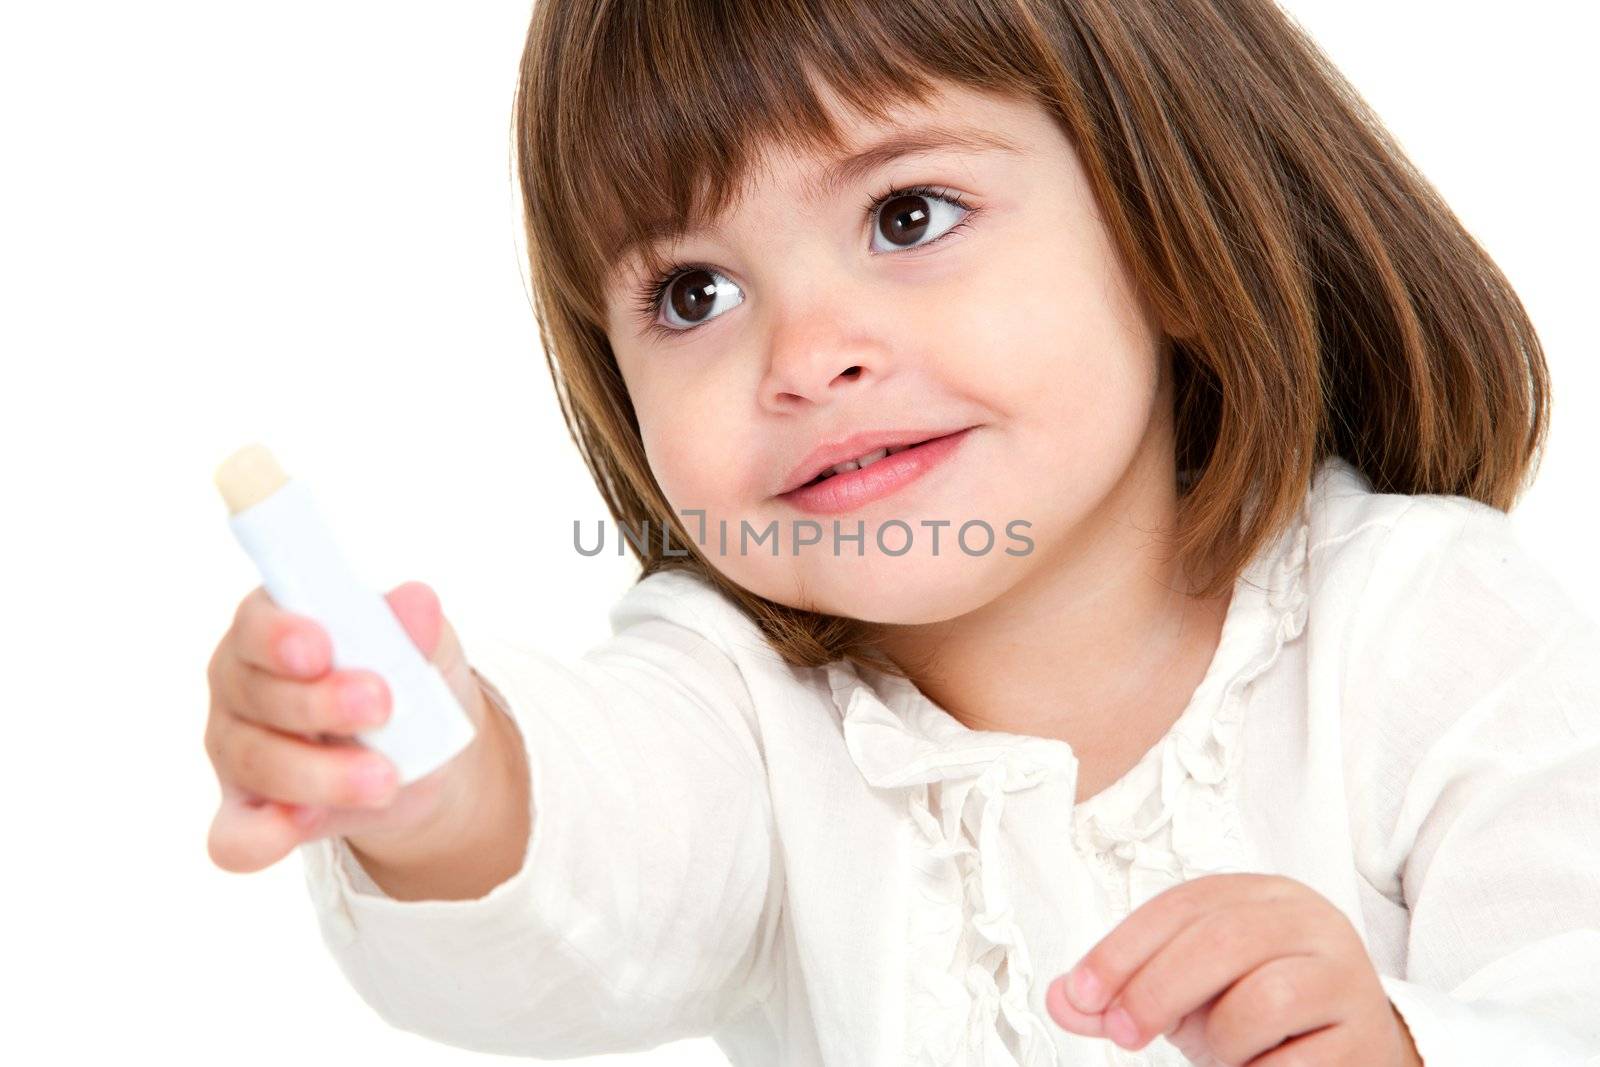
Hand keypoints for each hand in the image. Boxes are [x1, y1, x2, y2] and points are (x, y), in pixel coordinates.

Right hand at [204, 580, 494, 872]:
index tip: (319, 649)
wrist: (427, 758)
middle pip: (257, 694)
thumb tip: (418, 602)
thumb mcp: (426, 648)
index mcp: (277, 626)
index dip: (282, 634)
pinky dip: (257, 838)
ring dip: (320, 774)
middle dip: (319, 704)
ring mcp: (237, 750)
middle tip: (382, 708)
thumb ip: (414, 628)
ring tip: (385, 779)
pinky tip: (295, 830)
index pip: (259, 621)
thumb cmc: (409, 682)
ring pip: (256, 762)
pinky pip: (232, 835)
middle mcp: (241, 683)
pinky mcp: (246, 812)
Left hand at [1045, 873, 1423, 1065]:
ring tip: (1219, 1054)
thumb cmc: (1259, 1014)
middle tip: (1122, 1031)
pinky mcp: (1365, 1035)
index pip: (1181, 906)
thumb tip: (1061, 999)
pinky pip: (1299, 1059)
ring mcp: (1346, 975)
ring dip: (1221, 1039)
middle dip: (1156, 989)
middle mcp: (1309, 921)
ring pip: (1265, 997)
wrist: (1350, 1051)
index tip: (1082, 994)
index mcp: (1261, 895)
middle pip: (1222, 939)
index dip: (1122, 949)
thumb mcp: (1186, 993)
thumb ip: (1123, 991)